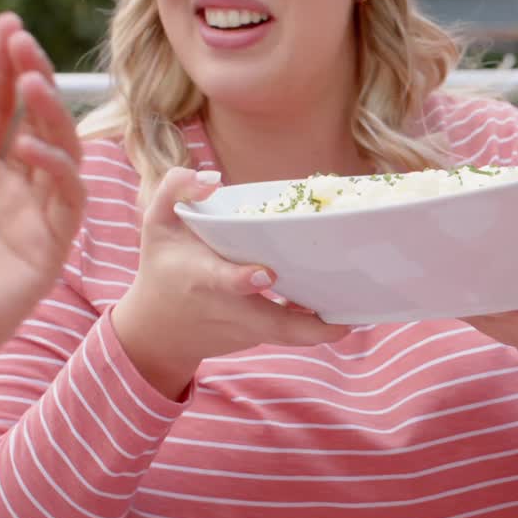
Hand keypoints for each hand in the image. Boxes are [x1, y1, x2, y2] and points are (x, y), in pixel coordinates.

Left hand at [0, 13, 85, 391]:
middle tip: (22, 43)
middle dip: (32, 79)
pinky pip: (68, 198)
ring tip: (32, 82)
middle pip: (34, 121)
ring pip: (60, 151)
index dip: (3, 68)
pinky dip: (58, 168)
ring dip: (51, 114)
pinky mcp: (52, 246)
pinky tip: (32, 148)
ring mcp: (34, 214)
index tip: (7, 28)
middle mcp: (8, 187)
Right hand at [111, 168, 350, 398]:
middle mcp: (229, 308)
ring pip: (290, 333)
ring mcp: (246, 329)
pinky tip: (346, 310)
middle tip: (347, 321)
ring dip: (324, 328)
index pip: (224, 282)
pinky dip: (316, 325)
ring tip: (360, 312)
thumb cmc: (161, 269)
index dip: (243, 280)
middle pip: (275, 325)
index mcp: (203, 277)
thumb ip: (176, 189)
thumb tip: (213, 178)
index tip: (267, 274)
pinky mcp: (258, 338)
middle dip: (310, 328)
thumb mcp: (157, 224)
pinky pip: (292, 332)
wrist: (157, 332)